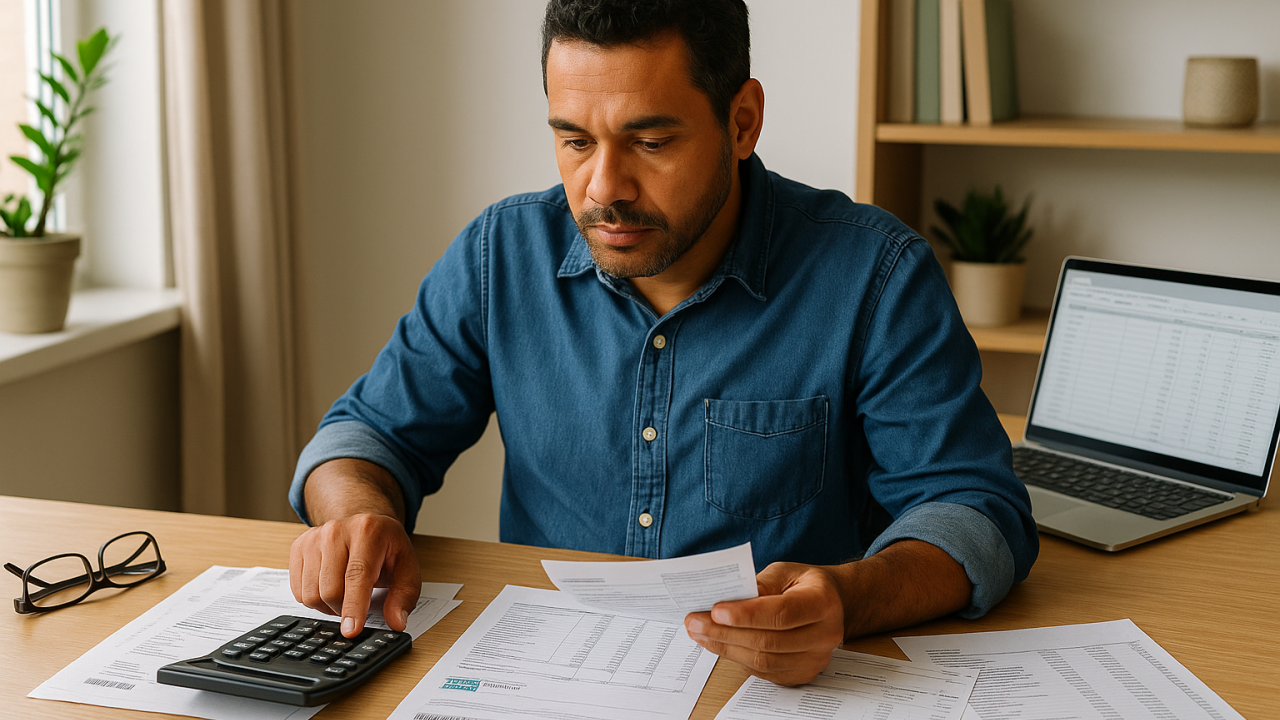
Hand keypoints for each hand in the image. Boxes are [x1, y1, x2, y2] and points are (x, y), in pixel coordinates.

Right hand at [289, 512, 420, 637]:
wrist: (365, 523)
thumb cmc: (386, 546)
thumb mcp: (407, 567)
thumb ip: (404, 596)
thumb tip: (396, 622)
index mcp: (367, 531)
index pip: (357, 576)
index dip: (354, 607)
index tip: (351, 631)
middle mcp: (336, 531)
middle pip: (330, 590)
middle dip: (344, 609)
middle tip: (358, 605)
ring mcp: (314, 538)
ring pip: (311, 593)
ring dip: (328, 606)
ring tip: (345, 594)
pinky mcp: (299, 547)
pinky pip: (298, 590)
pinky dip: (314, 599)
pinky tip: (329, 587)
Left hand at [684, 562, 850, 685]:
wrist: (830, 605)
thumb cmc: (803, 585)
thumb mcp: (785, 571)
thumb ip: (761, 582)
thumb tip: (729, 597)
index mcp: (822, 603)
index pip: (782, 614)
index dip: (747, 615)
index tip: (716, 610)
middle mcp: (824, 635)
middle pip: (769, 641)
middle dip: (726, 632)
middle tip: (695, 621)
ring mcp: (814, 660)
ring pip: (763, 660)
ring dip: (725, 647)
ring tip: (699, 633)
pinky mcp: (800, 674)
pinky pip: (763, 671)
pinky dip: (736, 657)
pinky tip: (717, 643)